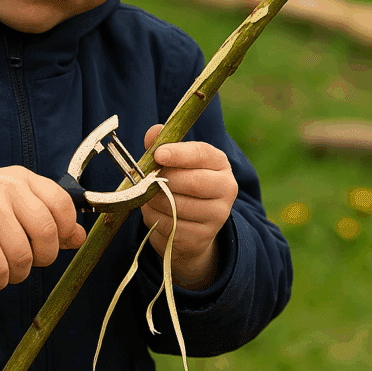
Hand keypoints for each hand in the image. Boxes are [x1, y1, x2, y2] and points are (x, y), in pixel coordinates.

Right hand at [0, 166, 85, 291]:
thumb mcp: (8, 204)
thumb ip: (44, 216)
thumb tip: (79, 236)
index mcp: (20, 177)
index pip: (63, 204)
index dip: (65, 231)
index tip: (55, 244)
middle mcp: (8, 188)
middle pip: (48, 234)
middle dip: (41, 258)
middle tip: (24, 261)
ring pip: (25, 256)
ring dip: (16, 273)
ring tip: (2, 268)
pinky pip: (1, 269)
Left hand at [140, 125, 236, 289]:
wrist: (193, 227)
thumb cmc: (180, 185)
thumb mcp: (174, 163)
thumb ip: (163, 145)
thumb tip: (154, 132)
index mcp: (220, 164)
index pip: (202, 154)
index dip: (179, 154)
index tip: (159, 155)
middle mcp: (226, 189)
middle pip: (192, 182)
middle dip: (163, 180)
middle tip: (146, 179)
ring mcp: (218, 215)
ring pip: (178, 206)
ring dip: (154, 200)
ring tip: (147, 196)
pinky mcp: (203, 237)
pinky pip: (171, 226)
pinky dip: (155, 218)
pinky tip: (154, 212)